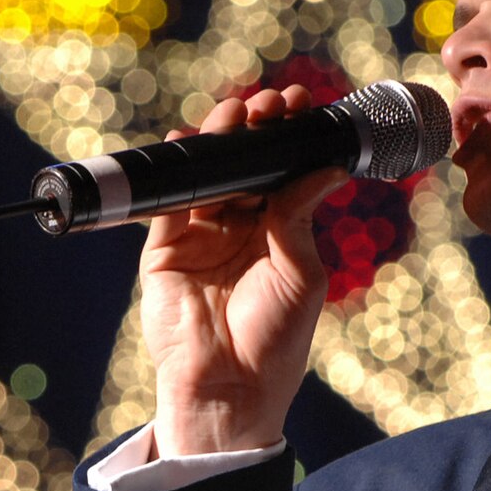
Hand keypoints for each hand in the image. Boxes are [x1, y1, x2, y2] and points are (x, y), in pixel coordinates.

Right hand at [139, 86, 347, 456]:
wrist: (228, 387)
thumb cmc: (275, 340)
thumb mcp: (301, 272)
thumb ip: (300, 215)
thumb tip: (325, 165)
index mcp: (279, 234)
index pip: (282, 173)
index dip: (289, 139)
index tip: (300, 105)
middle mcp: (240, 230)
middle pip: (245, 165)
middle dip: (255, 130)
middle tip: (268, 102)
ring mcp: (200, 237)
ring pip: (208, 175)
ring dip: (219, 140)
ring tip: (233, 114)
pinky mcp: (165, 248)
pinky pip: (168, 200)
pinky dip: (176, 170)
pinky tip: (185, 142)